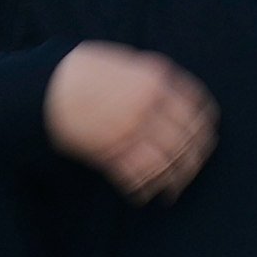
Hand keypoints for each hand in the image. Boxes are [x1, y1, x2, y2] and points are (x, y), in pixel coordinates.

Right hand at [44, 43, 215, 203]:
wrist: (50, 87)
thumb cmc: (85, 71)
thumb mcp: (126, 62)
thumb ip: (154, 79)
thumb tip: (180, 99)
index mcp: (156, 80)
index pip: (198, 109)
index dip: (205, 128)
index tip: (206, 139)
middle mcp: (148, 106)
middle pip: (187, 140)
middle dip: (194, 161)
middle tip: (192, 171)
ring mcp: (130, 130)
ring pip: (167, 163)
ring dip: (173, 181)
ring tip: (172, 191)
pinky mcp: (110, 151)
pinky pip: (138, 176)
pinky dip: (145, 188)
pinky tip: (145, 195)